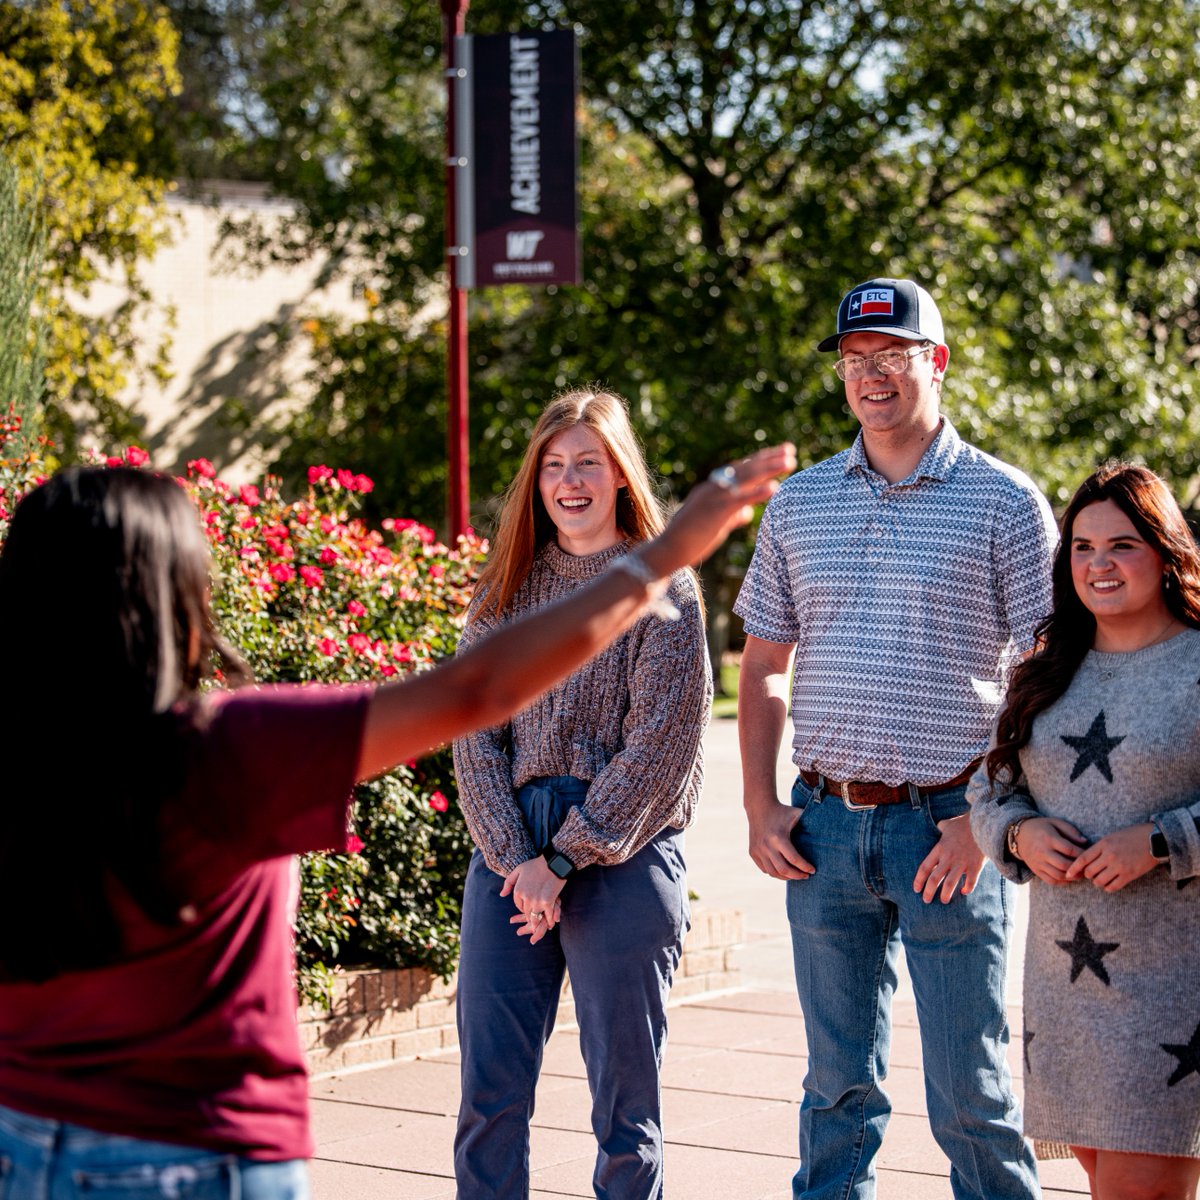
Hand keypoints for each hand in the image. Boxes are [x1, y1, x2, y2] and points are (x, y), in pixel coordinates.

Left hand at [500, 856, 565, 943]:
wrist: (553, 863)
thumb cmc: (535, 865)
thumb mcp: (518, 870)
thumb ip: (508, 883)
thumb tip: (502, 895)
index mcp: (518, 891)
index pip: (518, 905)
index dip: (523, 906)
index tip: (529, 904)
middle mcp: (526, 898)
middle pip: (526, 912)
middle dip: (530, 913)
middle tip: (535, 914)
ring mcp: (537, 901)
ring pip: (534, 917)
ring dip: (537, 921)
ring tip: (540, 923)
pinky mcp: (548, 903)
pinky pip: (547, 916)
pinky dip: (548, 921)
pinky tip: (550, 924)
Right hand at [640, 444, 795, 575]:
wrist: (667, 550)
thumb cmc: (689, 540)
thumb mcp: (715, 525)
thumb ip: (733, 517)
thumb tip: (747, 514)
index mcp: (712, 489)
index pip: (740, 470)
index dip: (761, 460)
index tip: (780, 452)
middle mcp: (714, 488)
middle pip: (746, 468)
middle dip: (769, 458)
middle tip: (791, 449)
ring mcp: (715, 498)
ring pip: (746, 478)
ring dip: (769, 468)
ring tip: (790, 461)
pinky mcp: (716, 512)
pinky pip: (740, 499)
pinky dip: (758, 492)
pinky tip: (775, 487)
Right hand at [746, 801, 814, 880]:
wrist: (759, 807)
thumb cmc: (782, 811)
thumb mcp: (797, 814)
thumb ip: (811, 822)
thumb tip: (830, 830)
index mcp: (779, 838)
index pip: (795, 860)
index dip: (805, 867)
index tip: (813, 870)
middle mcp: (767, 846)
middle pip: (784, 870)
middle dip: (797, 876)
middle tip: (806, 876)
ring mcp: (758, 850)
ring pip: (773, 873)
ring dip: (786, 877)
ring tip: (795, 875)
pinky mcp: (752, 852)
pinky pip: (765, 869)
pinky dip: (775, 872)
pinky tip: (783, 870)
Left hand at [913, 813, 984, 902]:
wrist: (983, 823)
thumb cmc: (963, 824)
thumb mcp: (947, 824)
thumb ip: (941, 828)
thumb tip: (939, 827)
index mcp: (939, 849)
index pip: (925, 867)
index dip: (919, 880)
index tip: (916, 889)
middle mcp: (948, 858)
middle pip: (934, 878)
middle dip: (928, 892)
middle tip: (926, 900)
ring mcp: (962, 863)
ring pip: (950, 883)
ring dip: (945, 894)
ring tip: (943, 901)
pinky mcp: (976, 866)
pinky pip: (970, 882)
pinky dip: (967, 889)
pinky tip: (964, 892)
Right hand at [1014, 816, 1088, 883]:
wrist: (1018, 834)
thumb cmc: (1041, 827)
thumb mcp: (1054, 822)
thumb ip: (1070, 830)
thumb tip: (1085, 842)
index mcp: (1048, 838)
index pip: (1069, 849)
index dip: (1082, 853)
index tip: (1088, 854)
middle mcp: (1042, 852)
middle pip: (1064, 864)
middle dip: (1078, 868)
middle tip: (1086, 867)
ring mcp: (1038, 862)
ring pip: (1058, 875)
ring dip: (1072, 877)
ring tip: (1080, 874)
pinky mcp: (1035, 870)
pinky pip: (1051, 880)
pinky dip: (1062, 882)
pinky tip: (1069, 878)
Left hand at [1064, 822, 1158, 892]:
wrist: (1155, 840)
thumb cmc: (1132, 836)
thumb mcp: (1111, 837)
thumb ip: (1099, 848)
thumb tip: (1086, 861)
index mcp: (1103, 844)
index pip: (1082, 859)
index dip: (1073, 868)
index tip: (1068, 874)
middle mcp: (1109, 856)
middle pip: (1089, 872)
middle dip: (1087, 875)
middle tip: (1090, 874)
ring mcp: (1120, 866)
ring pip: (1099, 881)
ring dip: (1097, 882)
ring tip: (1100, 878)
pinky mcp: (1130, 875)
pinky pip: (1113, 887)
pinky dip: (1108, 887)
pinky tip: (1109, 884)